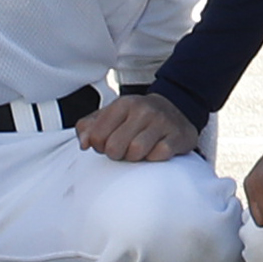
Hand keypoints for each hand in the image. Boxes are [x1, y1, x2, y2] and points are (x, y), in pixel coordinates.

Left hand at [81, 90, 198, 163]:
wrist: (176, 110)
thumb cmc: (136, 118)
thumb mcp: (110, 116)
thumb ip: (88, 127)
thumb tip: (84, 143)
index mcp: (123, 104)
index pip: (97, 136)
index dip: (99, 146)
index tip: (108, 143)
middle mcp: (144, 109)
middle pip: (115, 147)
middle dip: (117, 154)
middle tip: (124, 149)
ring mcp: (162, 122)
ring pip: (136, 151)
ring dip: (135, 158)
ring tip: (139, 151)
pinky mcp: (178, 135)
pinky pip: (159, 154)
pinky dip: (154, 158)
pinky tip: (155, 150)